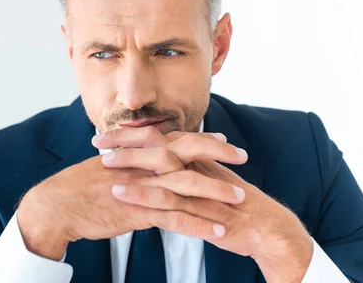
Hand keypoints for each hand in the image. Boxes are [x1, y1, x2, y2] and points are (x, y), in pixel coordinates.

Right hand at [17, 129, 246, 260]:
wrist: (56, 205)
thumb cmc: (78, 188)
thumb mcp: (106, 168)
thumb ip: (128, 164)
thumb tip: (141, 164)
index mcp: (134, 152)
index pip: (174, 140)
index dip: (201, 139)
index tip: (223, 142)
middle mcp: (140, 164)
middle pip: (187, 153)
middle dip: (217, 154)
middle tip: (243, 157)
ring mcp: (140, 186)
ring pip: (187, 184)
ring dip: (216, 191)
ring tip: (240, 198)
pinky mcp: (137, 211)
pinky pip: (175, 217)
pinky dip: (198, 223)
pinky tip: (217, 229)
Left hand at [95, 126, 313, 282]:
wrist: (265, 227)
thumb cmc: (232, 205)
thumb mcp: (207, 181)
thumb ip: (185, 171)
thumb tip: (161, 164)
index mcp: (194, 157)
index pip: (158, 137)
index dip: (131, 135)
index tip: (106, 136)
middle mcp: (195, 165)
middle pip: (156, 144)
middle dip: (125, 141)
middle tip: (97, 141)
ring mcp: (197, 185)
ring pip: (159, 167)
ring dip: (130, 164)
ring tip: (103, 164)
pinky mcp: (199, 207)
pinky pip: (167, 199)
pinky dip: (142, 194)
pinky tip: (121, 194)